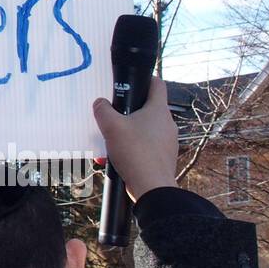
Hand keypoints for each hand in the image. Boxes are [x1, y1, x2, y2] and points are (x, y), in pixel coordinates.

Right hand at [91, 77, 176, 201]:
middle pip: (146, 109)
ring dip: (126, 134)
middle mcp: (167, 123)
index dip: (145, 79)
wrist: (152, 188)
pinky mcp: (163, 158)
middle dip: (127, 112)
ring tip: (109, 143)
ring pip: (144, 130)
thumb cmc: (135, 151)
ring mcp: (167, 142)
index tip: (130, 83)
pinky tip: (115, 159)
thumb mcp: (112, 126)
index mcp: (158, 110)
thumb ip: (103, 110)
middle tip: (112, 117)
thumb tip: (100, 103)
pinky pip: (145, 147)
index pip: (157, 84)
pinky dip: (131, 150)